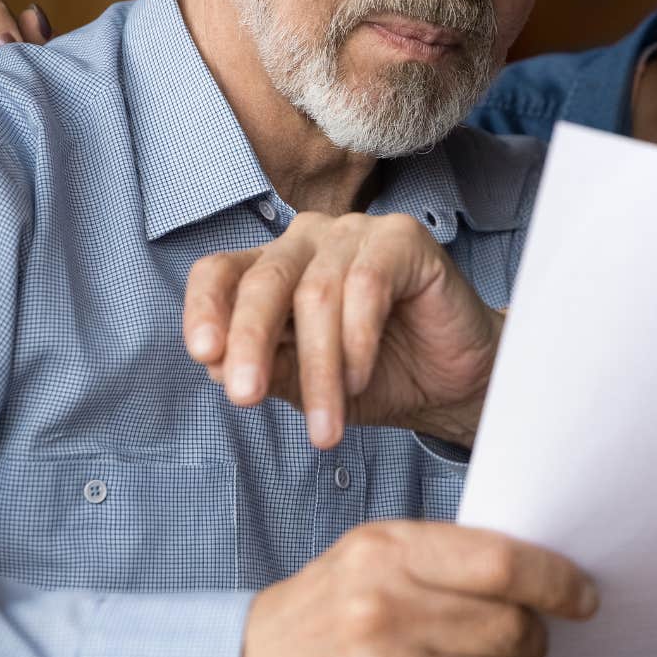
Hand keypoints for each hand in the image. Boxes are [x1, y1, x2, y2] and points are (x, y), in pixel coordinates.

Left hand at [185, 211, 503, 448]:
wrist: (453, 384)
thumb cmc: (378, 377)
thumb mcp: (308, 386)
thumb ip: (266, 368)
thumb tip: (215, 364)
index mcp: (273, 269)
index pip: (219, 272)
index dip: (203, 307)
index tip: (203, 354)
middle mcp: (308, 241)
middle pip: (263, 281)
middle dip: (251, 344)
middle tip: (245, 398)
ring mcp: (355, 233)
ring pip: (316, 295)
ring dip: (319, 368)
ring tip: (327, 423)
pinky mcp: (402, 237)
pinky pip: (366, 285)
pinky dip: (357, 341)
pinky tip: (360, 379)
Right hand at [239, 521, 597, 656]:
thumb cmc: (324, 608)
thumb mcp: (371, 555)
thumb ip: (443, 556)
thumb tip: (535, 568)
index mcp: (387, 553)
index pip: (503, 564)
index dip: (557, 582)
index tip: (582, 595)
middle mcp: (385, 611)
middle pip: (511, 627)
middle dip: (534, 636)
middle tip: (528, 638)